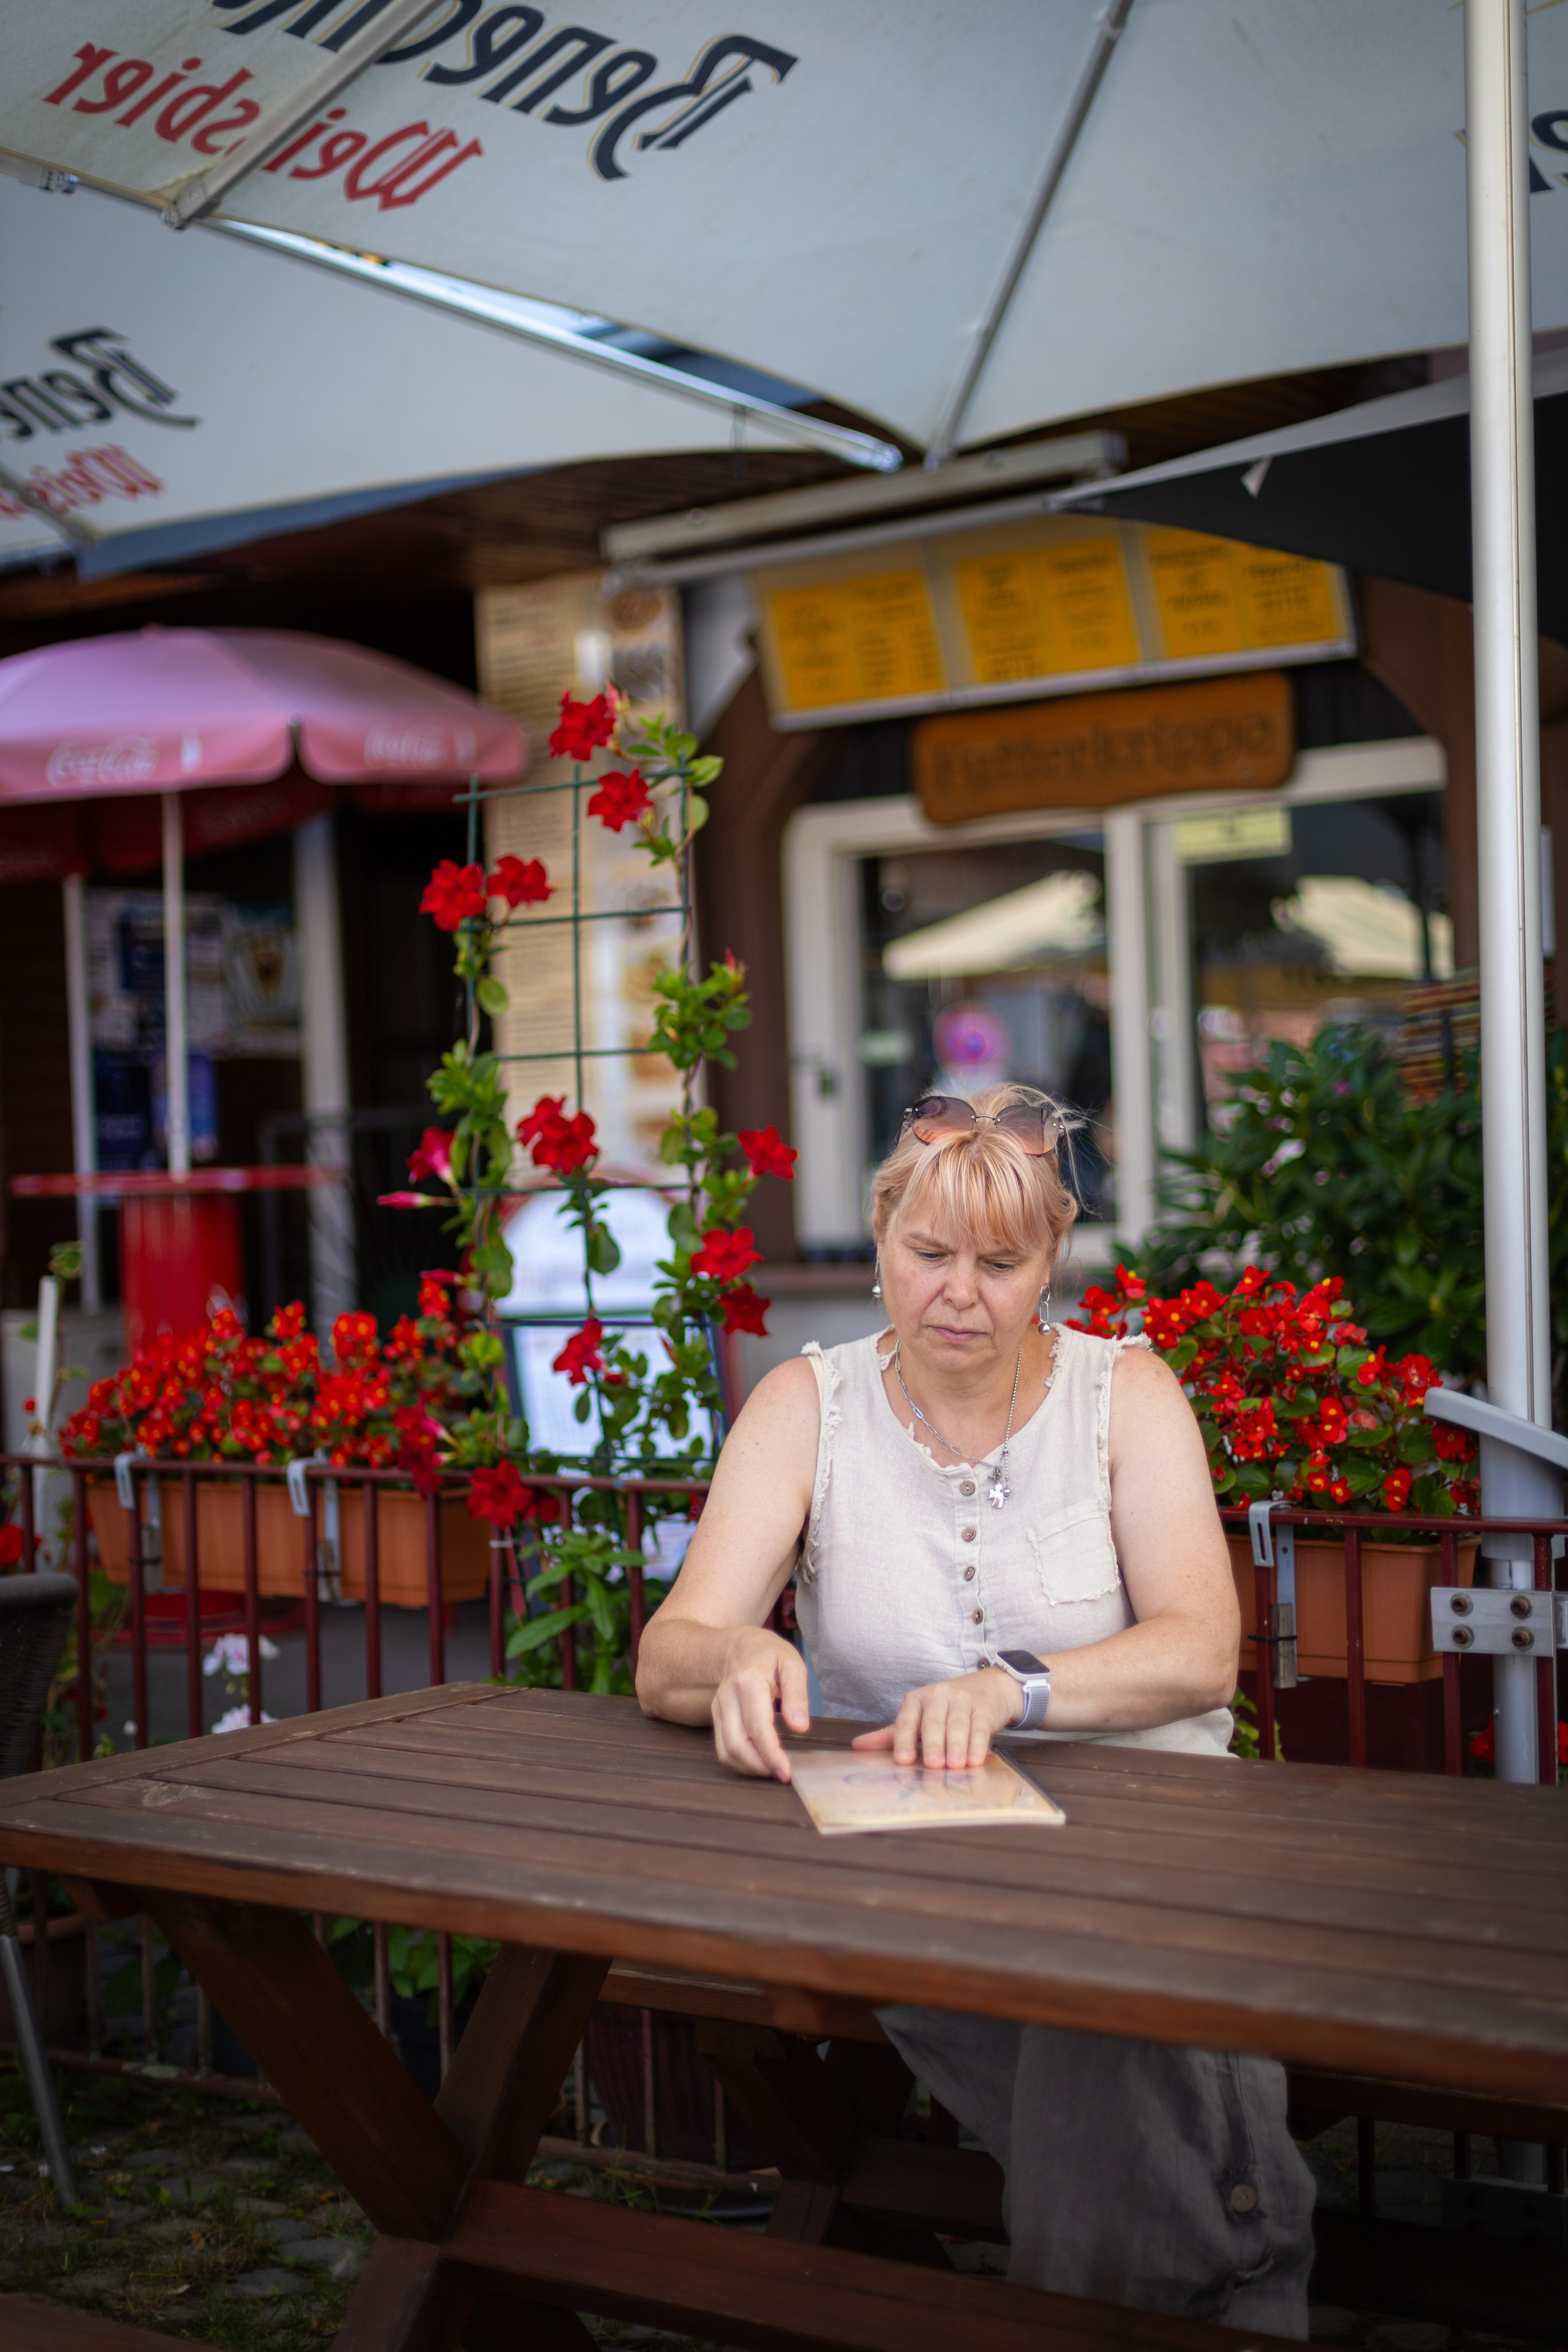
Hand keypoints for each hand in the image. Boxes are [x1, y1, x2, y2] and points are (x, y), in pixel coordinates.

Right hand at [711, 1627, 811, 1780]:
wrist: (738, 1646)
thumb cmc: (769, 1654)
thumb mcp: (792, 1663)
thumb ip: (797, 1694)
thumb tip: (799, 1727)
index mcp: (748, 1682)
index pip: (757, 1727)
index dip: (771, 1754)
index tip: (786, 1771)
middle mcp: (727, 1698)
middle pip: (736, 1744)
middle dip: (760, 1766)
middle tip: (783, 1774)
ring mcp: (718, 1709)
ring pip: (726, 1751)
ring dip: (750, 1768)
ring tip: (774, 1770)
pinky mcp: (717, 1719)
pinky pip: (723, 1749)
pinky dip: (741, 1763)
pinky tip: (761, 1763)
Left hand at [851, 1668, 1021, 1769]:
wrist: (988, 1687)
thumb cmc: (946, 1708)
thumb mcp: (918, 1717)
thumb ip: (892, 1734)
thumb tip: (858, 1746)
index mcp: (916, 1699)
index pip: (907, 1720)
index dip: (904, 1740)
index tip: (902, 1760)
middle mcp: (938, 1696)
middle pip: (933, 1722)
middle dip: (933, 1744)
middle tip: (933, 1764)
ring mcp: (962, 1700)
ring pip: (957, 1724)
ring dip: (956, 1746)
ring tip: (955, 1765)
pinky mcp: (983, 1708)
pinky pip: (979, 1726)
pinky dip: (977, 1744)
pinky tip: (975, 1759)